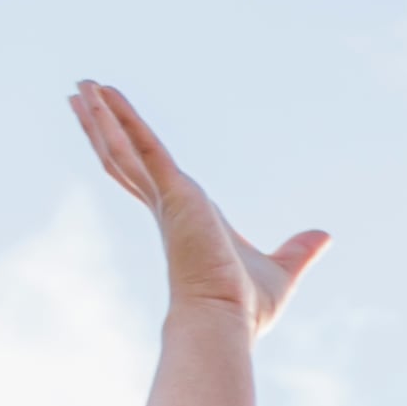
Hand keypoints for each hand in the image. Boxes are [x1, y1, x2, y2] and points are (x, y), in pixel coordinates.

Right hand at [75, 82, 327, 333]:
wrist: (224, 321)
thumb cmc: (245, 307)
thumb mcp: (282, 270)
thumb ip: (299, 251)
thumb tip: (325, 238)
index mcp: (184, 218)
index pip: (145, 175)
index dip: (125, 150)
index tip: (108, 126)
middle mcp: (166, 206)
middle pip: (122, 156)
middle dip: (101, 124)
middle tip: (80, 92)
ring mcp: (166, 199)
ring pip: (123, 148)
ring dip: (102, 115)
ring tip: (83, 84)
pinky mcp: (174, 193)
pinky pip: (144, 147)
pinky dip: (123, 121)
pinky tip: (105, 96)